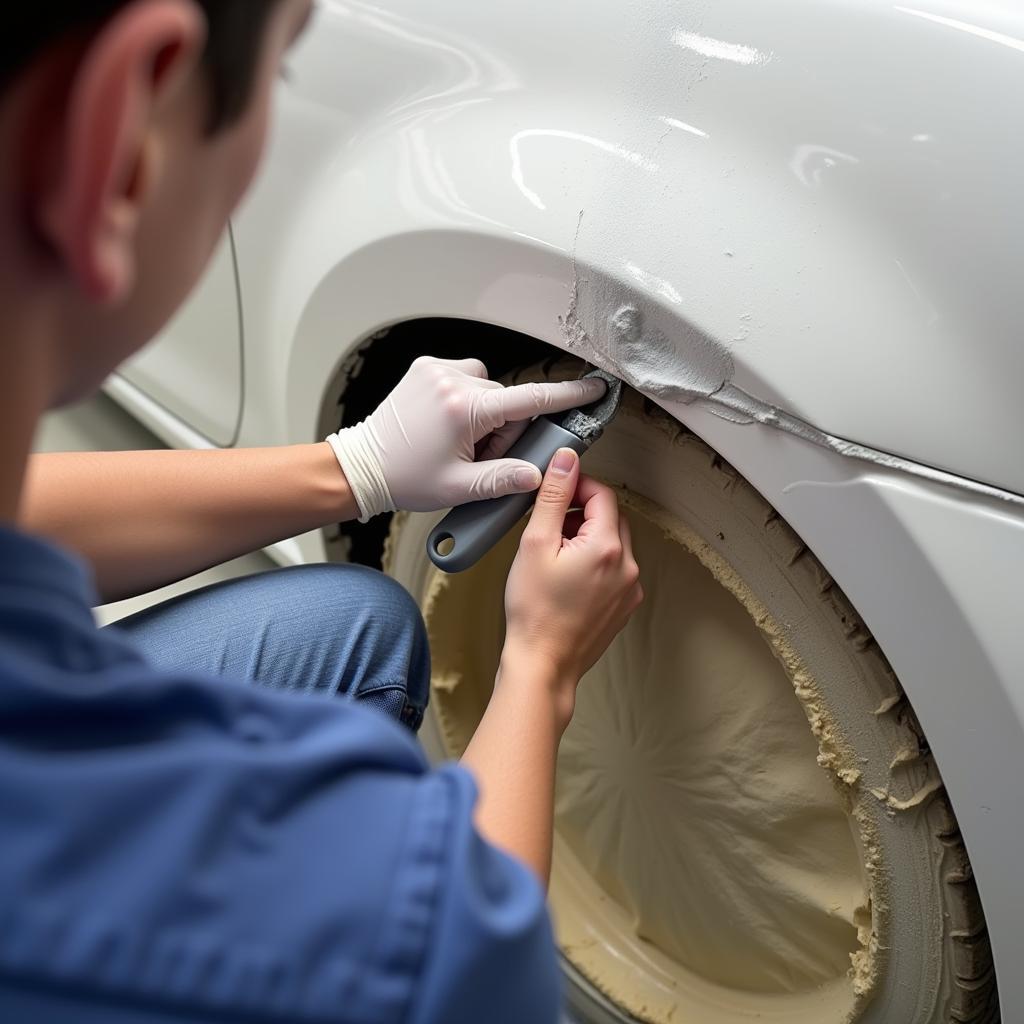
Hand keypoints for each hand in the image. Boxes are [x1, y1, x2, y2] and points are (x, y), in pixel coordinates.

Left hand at [325, 356, 605, 520]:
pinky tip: (449, 421)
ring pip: (489, 388)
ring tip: (460, 440)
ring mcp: (437, 370)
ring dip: (485, 413)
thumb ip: (504, 480)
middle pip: (508, 400)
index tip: (593, 388)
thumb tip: (537, 475)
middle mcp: (451, 381)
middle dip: (503, 429)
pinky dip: (467, 398)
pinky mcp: (426, 367)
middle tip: (477, 456)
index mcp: (464, 410)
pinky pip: (466, 376)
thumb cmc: (406, 478)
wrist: (363, 466)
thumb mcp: (460, 489)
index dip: (567, 396)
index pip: (529, 399)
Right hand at [501, 448, 642, 729]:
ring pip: (613, 543)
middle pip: (611, 518)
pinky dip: (594, 563)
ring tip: (555, 554)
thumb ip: (553, 497)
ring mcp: (629, 589)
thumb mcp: (535, 543)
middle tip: (550, 525)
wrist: (543, 663)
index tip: (555, 491)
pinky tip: (566, 577)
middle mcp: (627, 566)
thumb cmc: (534, 611)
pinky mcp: (624, 606)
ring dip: (588, 537)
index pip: (603, 494)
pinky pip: (614, 569)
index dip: (577, 486)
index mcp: (607, 546)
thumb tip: (566, 461)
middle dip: (582, 512)